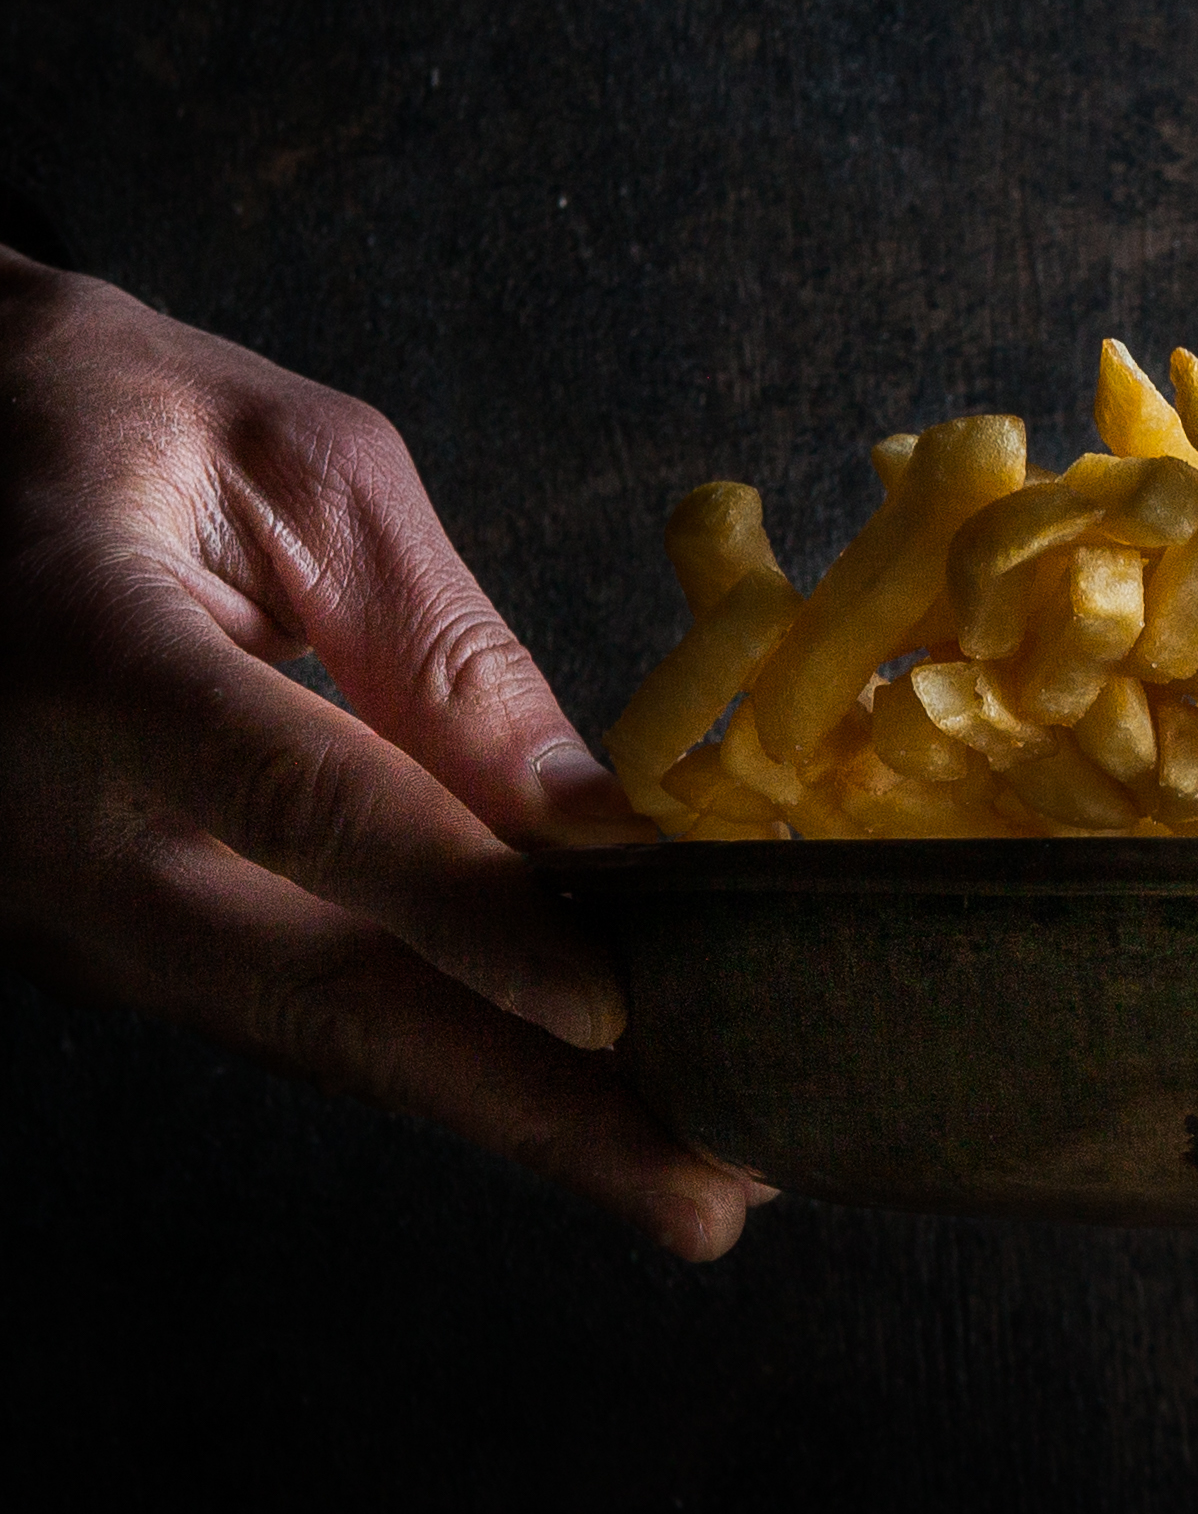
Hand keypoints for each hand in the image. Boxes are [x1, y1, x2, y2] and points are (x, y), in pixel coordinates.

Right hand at [0, 249, 769, 1256]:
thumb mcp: (302, 474)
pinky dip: (431, 1055)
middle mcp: (41, 818)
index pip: (300, 803)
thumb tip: (596, 828)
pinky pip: (276, 1004)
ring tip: (683, 1176)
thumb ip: (444, 649)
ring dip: (501, 1110)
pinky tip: (566, 1098)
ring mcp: (46, 904)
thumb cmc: (116, 424)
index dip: (463, 913)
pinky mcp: (83, 936)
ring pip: (302, 1030)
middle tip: (710, 1194)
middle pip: (312, 989)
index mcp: (88, 651)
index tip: (607, 1009)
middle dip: (529, 1106)